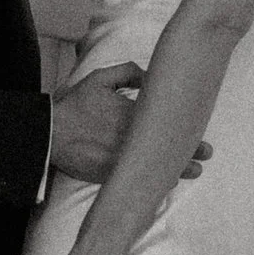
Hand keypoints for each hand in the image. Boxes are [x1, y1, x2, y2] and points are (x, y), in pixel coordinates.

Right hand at [47, 60, 210, 193]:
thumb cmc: (74, 105)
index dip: (187, 129)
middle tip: (205, 155)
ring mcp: (122, 158)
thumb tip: (150, 76)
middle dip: (190, 153)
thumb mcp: (100, 78)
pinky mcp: (111, 173)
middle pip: (167, 147)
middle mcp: (130, 137)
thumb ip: (128, 72)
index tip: (199, 131)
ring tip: (194, 171)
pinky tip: (167, 182)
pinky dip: (153, 181)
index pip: (167, 122)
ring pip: (157, 166)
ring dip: (178, 170)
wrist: (48, 133)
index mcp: (131, 113)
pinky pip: (138, 179)